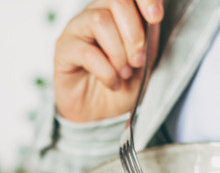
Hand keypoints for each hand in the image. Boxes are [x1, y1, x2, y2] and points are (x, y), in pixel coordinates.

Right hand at [53, 0, 163, 122]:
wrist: (100, 113)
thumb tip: (152, 22)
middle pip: (116, 0)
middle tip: (138, 59)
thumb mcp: (145, 63)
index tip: (156, 18)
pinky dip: (106, 71)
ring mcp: (77, 29)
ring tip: (124, 72)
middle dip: (134, 32)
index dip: (146, 0)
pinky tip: (112, 82)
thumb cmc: (122, 84)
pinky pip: (86, 51)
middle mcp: (96, 14)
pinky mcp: (63, 48)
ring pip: (99, 20)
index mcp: (119, 13)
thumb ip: (149, 40)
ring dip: (118, 51)